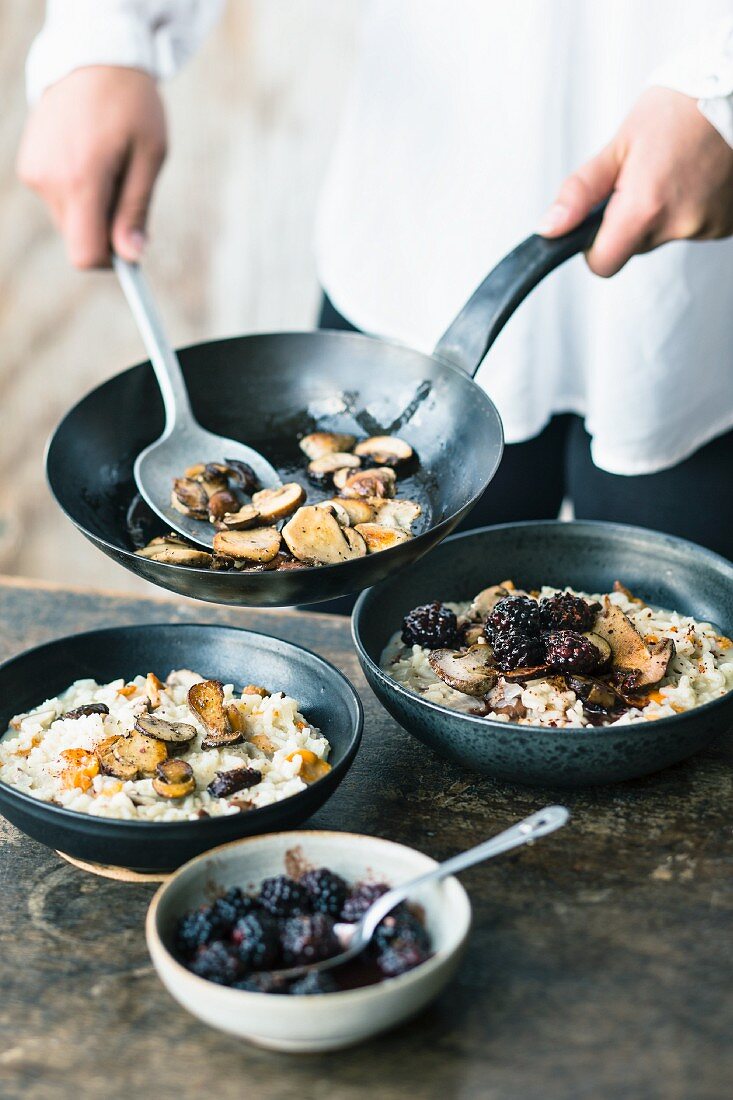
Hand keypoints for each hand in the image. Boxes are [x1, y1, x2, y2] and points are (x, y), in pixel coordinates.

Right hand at [17, 66, 166, 268]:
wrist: (93, 56)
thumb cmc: (131, 104)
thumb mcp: (149, 157)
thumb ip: (136, 210)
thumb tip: (130, 256)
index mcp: (81, 179)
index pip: (85, 253)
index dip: (110, 260)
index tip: (130, 247)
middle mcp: (49, 179)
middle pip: (79, 238)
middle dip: (106, 228)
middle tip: (125, 188)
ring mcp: (34, 172)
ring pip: (69, 220)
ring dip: (93, 207)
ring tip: (107, 164)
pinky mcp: (29, 166)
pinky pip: (59, 199)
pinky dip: (78, 190)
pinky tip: (89, 156)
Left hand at [537, 87, 732, 276]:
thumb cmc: (681, 107)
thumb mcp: (620, 144)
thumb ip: (581, 192)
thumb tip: (549, 229)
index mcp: (646, 208)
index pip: (604, 264)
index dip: (593, 247)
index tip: (598, 221)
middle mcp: (679, 224)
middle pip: (634, 246)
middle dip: (631, 218)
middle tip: (646, 174)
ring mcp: (708, 227)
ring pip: (664, 235)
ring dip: (663, 211)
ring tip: (676, 169)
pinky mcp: (727, 225)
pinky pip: (694, 226)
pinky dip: (690, 206)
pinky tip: (697, 176)